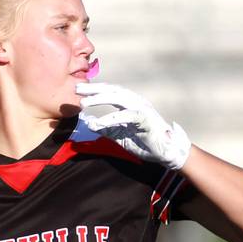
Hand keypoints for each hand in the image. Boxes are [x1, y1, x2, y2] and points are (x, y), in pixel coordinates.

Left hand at [75, 82, 190, 170]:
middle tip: (77, 89)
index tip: (77, 90)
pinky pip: (126, 115)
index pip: (109, 92)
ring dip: (100, 99)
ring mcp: (142, 108)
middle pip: (112, 90)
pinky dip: (111, 118)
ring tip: (84, 103)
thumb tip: (90, 125)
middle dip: (93, 89)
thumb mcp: (120, 136)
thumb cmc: (144, 142)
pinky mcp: (146, 119)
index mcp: (129, 104)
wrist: (166, 153)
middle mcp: (135, 102)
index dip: (93, 90)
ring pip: (118, 98)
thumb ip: (107, 129)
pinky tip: (99, 122)